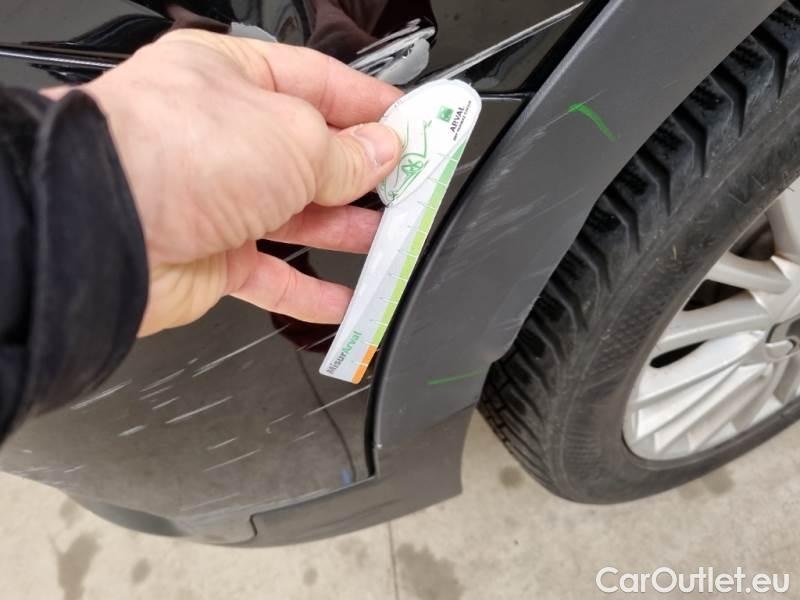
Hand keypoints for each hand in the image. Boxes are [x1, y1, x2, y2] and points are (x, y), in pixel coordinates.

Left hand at [46, 30, 401, 335]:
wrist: (102, 230)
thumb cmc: (170, 153)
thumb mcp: (290, 136)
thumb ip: (345, 151)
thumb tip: (382, 154)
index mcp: (233, 79)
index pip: (319, 84)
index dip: (371, 106)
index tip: (414, 126)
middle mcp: (222, 136)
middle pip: (311, 155)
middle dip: (366, 175)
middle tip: (411, 189)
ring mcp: (215, 198)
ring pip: (298, 216)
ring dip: (347, 232)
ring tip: (391, 241)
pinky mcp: (210, 255)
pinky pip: (272, 276)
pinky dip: (310, 291)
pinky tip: (345, 299)